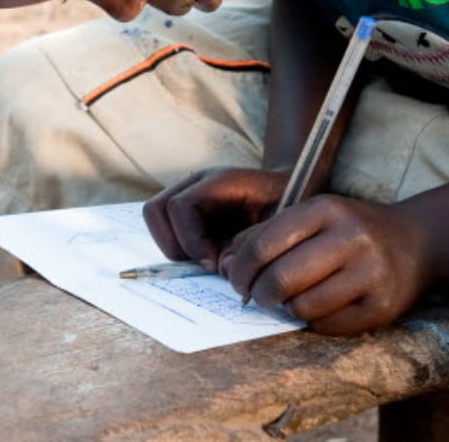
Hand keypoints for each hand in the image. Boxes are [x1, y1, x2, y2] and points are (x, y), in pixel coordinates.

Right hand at [142, 167, 287, 270]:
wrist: (292, 193)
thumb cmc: (290, 207)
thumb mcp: (280, 223)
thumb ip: (253, 243)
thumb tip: (222, 267)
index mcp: (220, 181)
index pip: (180, 206)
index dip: (191, 240)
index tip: (213, 263)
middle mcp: (197, 184)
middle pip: (156, 210)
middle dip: (174, 244)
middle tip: (205, 263)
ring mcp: (188, 195)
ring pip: (156, 220)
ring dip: (175, 247)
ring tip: (206, 260)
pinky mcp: (187, 212)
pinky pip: (166, 231)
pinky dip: (181, 249)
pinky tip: (208, 256)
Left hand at [224, 195, 432, 334]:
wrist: (417, 242)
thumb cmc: (349, 230)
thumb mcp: (310, 217)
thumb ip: (265, 235)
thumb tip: (222, 265)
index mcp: (326, 209)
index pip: (265, 244)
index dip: (241, 269)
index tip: (236, 281)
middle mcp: (351, 238)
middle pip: (281, 278)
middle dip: (259, 294)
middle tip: (257, 298)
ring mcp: (371, 273)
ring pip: (304, 306)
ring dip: (287, 310)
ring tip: (288, 302)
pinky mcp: (383, 306)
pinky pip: (330, 325)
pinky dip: (313, 322)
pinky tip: (314, 310)